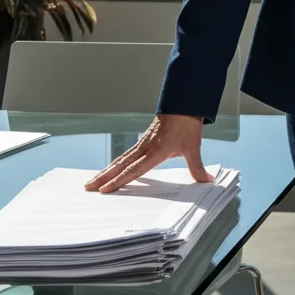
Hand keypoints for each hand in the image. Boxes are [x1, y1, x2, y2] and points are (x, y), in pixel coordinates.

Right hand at [83, 114, 212, 193]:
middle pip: (120, 165)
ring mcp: (142, 143)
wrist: (184, 104)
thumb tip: (207, 181)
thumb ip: (197, 167)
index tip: (104, 190)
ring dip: (105, 171)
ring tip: (91, 181)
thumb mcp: (193, 147)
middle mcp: (145, 148)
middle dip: (103, 177)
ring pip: (120, 159)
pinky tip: (110, 169)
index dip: (119, 181)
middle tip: (87, 187)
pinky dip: (115, 163)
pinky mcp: (144, 140)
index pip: (134, 170)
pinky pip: (126, 154)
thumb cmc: (187, 125)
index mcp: (155, 152)